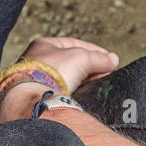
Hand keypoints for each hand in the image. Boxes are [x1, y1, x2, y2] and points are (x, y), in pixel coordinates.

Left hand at [0, 37, 118, 122]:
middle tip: (103, 73)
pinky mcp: (38, 98)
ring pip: (65, 79)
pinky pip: (60, 93)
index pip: (74, 44)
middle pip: (70, 62)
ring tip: (95, 86)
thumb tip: (113, 60)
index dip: (93, 50)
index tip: (107, 59)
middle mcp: (36, 61)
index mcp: (43, 45)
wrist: (33, 101)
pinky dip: (72, 94)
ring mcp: (35, 80)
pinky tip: (81, 97)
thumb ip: (99, 58)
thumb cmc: (51, 73)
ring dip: (81, 81)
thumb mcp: (82, 58)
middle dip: (88, 68)